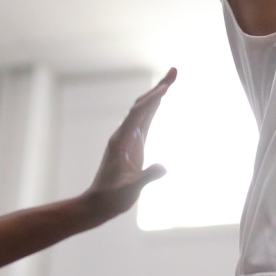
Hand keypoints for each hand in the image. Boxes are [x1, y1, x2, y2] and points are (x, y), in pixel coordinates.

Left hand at [80, 69, 175, 223]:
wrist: (100, 204)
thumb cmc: (112, 197)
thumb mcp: (131, 189)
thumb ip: (147, 177)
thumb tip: (164, 167)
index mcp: (121, 140)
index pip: (137, 113)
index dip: (151, 99)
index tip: (166, 87)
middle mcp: (124, 134)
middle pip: (142, 104)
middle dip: (158, 87)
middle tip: (175, 71)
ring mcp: (129, 137)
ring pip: (144, 109)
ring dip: (157, 93)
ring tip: (172, 78)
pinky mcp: (133, 143)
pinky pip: (145, 119)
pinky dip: (154, 106)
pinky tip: (161, 100)